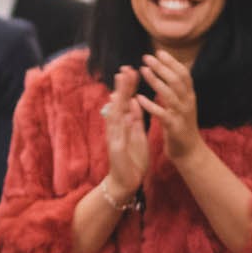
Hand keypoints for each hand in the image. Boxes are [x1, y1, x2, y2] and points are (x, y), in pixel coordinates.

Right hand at [100, 66, 148, 201]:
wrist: (124, 183)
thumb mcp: (137, 136)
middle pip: (118, 104)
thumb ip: (135, 120)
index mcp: (123, 125)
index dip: (128, 87)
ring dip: (118, 98)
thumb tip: (134, 101)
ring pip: (115, 114)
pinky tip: (121, 109)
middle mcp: (116, 129)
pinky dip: (119, 120)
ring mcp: (114, 138)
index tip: (132, 71)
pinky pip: (117, 132)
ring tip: (121, 83)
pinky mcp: (116, 148)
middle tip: (125, 69)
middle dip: (122, 87)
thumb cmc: (132, 160)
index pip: (125, 102)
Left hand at [137, 50, 203, 160]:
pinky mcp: (174, 127)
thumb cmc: (181, 127)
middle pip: (176, 80)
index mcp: (190, 97)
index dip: (172, 62)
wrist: (189, 152)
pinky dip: (150, 105)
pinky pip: (162, 114)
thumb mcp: (182, 106)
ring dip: (156, 81)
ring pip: (170, 94)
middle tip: (147, 57)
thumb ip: (176, 91)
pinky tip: (139, 98)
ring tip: (143, 70)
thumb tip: (168, 73)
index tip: (159, 51)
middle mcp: (188, 103)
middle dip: (162, 67)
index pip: (184, 74)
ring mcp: (182, 115)